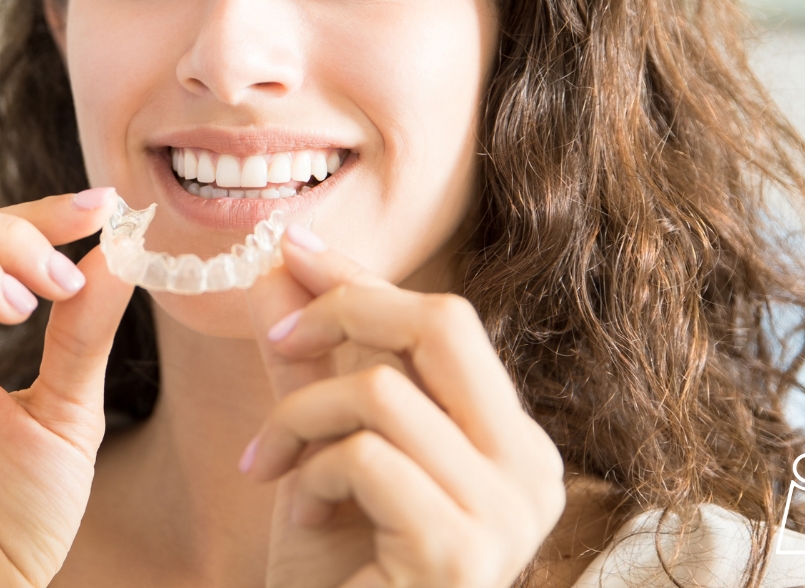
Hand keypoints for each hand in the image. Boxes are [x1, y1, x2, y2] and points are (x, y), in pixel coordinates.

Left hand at [242, 231, 566, 587]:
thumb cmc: (337, 576)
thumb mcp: (323, 452)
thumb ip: (312, 366)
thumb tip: (278, 265)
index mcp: (513, 444)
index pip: (447, 324)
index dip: (363, 280)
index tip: (291, 249)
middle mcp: (532, 472)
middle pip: (443, 323)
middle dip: (345, 309)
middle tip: (278, 340)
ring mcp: (507, 515)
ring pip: (383, 390)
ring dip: (301, 418)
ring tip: (272, 467)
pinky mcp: (461, 551)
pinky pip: (366, 456)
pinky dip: (311, 473)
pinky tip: (298, 517)